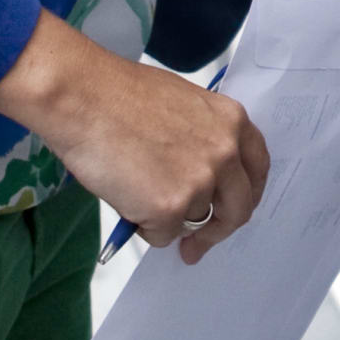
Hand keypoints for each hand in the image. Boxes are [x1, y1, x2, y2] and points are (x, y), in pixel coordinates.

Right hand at [0, 12, 269, 262]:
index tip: (232, 211)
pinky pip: (162, 235)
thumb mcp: (182, 106)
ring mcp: (200, 183)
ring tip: (132, 186)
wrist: (82, 97)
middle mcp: (225, 154)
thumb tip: (200, 176)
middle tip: (197, 245)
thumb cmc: (118, 95)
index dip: (246, 195)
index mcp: (232, 123)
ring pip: (192, 221)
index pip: (257, 170)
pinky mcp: (170, 208)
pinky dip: (143, 226)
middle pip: (238, 209)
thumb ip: (203, 138)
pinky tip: (124, 196)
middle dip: (218, 230)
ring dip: (167, 217)